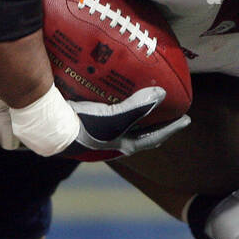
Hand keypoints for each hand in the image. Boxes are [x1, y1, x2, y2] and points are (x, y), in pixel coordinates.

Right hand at [57, 87, 189, 161]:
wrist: (50, 127)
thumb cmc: (84, 125)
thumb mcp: (115, 117)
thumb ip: (139, 106)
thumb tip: (162, 93)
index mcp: (123, 144)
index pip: (154, 138)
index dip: (172, 129)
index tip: (187, 120)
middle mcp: (113, 142)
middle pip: (141, 135)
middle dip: (155, 126)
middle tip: (168, 115)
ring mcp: (99, 135)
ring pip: (124, 126)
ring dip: (136, 117)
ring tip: (142, 103)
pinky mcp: (86, 124)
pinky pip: (108, 116)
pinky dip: (117, 108)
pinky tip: (113, 96)